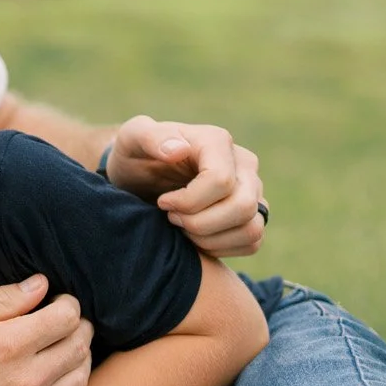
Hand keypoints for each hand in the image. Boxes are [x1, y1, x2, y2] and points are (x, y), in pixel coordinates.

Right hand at [0, 275, 91, 385]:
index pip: (66, 317)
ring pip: (78, 381)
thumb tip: (41, 286)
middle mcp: (27, 380)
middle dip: (78, 329)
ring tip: (63, 353)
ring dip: (78, 361)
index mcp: (8, 345)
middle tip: (66, 324)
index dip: (68, 305)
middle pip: (79, 347)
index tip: (59, 303)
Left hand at [105, 115, 266, 258]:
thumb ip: (151, 137)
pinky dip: (221, 248)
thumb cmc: (136, 156)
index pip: (221, 181)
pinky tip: (194, 239)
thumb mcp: (132, 138)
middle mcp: (244, 165)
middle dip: (200, 223)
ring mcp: (252, 191)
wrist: (140, 178)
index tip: (161, 202)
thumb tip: (180, 149)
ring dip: (210, 239)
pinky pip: (252, 242)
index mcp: (217, 141)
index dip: (188, 202)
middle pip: (242, 206)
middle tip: (171, 218)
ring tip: (182, 228)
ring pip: (251, 228)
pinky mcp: (253, 215)